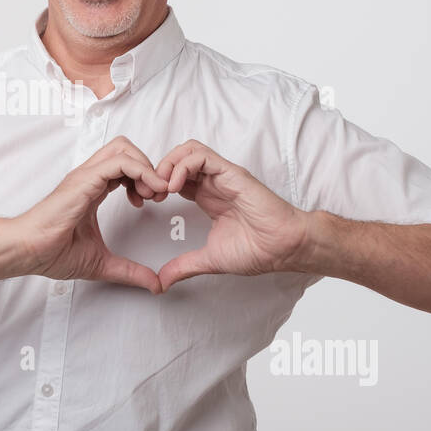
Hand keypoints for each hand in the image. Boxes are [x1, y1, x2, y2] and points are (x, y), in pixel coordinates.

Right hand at [9, 136, 169, 294]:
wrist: (28, 250)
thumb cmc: (51, 252)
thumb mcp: (102, 263)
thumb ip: (129, 272)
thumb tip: (155, 284)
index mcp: (92, 190)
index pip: (123, 167)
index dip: (144, 179)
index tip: (152, 202)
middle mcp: (89, 178)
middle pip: (126, 149)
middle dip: (149, 167)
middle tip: (157, 194)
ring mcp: (86, 176)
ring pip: (124, 149)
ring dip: (147, 167)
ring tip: (153, 193)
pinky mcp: (85, 180)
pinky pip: (120, 162)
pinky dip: (141, 171)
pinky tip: (148, 191)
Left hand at [154, 139, 308, 290]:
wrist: (284, 247)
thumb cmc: (258, 250)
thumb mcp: (209, 259)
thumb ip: (184, 266)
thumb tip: (162, 281)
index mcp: (207, 197)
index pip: (175, 176)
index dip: (156, 185)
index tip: (146, 203)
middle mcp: (213, 182)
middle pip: (177, 158)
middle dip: (157, 171)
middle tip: (148, 193)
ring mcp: (222, 175)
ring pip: (187, 150)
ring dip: (167, 164)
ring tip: (161, 187)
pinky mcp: (231, 172)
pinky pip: (201, 155)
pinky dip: (182, 165)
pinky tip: (175, 186)